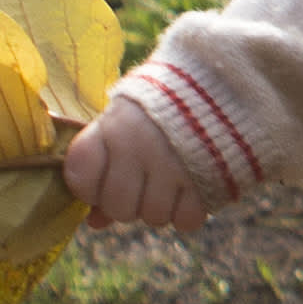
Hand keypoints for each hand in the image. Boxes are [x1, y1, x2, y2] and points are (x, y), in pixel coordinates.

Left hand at [62, 98, 217, 227]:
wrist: (221, 81)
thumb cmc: (158, 108)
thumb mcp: (124, 123)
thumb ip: (103, 169)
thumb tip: (94, 222)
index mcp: (114, 126)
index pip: (81, 178)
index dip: (89, 186)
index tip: (102, 177)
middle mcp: (141, 146)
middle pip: (118, 207)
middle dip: (127, 202)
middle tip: (142, 180)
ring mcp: (175, 165)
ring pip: (153, 217)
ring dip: (160, 205)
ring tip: (170, 178)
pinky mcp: (209, 181)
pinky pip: (185, 221)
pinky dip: (188, 210)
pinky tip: (190, 186)